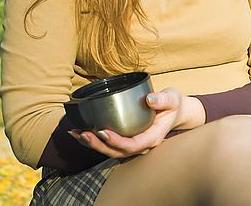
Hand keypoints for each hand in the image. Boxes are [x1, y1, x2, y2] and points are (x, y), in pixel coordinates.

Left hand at [69, 87, 202, 158]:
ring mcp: (133, 142)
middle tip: (82, 133)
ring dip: (92, 143)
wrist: (175, 110)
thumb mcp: (172, 99)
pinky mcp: (126, 137)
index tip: (103, 132)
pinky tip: (80, 130)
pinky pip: (109, 142)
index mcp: (152, 137)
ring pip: (110, 149)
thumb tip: (150, 99)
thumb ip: (163, 100)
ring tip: (75, 133)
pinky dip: (94, 138)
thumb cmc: (172, 105)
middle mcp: (141, 143)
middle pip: (117, 151)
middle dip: (98, 144)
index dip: (117, 142)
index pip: (132, 145)